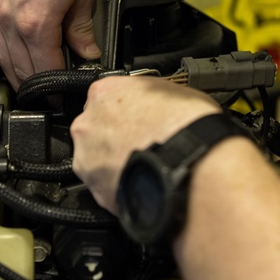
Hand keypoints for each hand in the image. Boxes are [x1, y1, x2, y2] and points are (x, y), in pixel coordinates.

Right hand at [0, 0, 102, 88]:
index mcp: (37, 22)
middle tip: (54, 100)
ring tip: (36, 88)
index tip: (68, 98)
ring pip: (4, 58)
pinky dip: (6, 54)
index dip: (58, 90)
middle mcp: (11, 20)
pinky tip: (17, 59)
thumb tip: (87, 54)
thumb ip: (83, 27)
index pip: (46, 71)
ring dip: (19, 75)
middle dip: (38, 89)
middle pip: (21, 70)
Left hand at [70, 76, 220, 211]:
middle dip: (114, 137)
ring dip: (115, 162)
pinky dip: (121, 186)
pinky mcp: (97, 191)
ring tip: (145, 165)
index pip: (104, 98)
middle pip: (95, 129)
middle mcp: (87, 125)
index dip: (123, 109)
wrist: (191, 165)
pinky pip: (106, 186)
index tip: (135, 117)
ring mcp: (88, 160)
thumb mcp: (171, 89)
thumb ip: (149, 94)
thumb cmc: (187, 125)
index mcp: (104, 93)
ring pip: (96, 159)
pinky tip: (144, 182)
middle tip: (142, 142)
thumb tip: (156, 100)